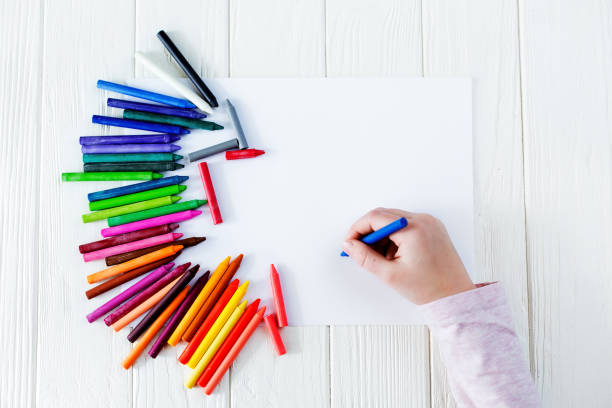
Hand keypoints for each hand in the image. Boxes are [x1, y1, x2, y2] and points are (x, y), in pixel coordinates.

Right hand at [342, 208, 474, 304]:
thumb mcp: (390, 275)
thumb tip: (349, 245)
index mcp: (413, 229)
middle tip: (360, 250)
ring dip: (381, 235)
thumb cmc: (430, 288)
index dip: (357, 229)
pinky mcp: (433, 228)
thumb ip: (365, 258)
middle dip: (368, 232)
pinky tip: (394, 255)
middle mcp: (423, 220)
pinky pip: (406, 225)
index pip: (375, 218)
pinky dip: (394, 236)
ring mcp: (430, 223)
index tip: (350, 242)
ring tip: (381, 258)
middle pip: (384, 216)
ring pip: (394, 220)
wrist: (456, 296)